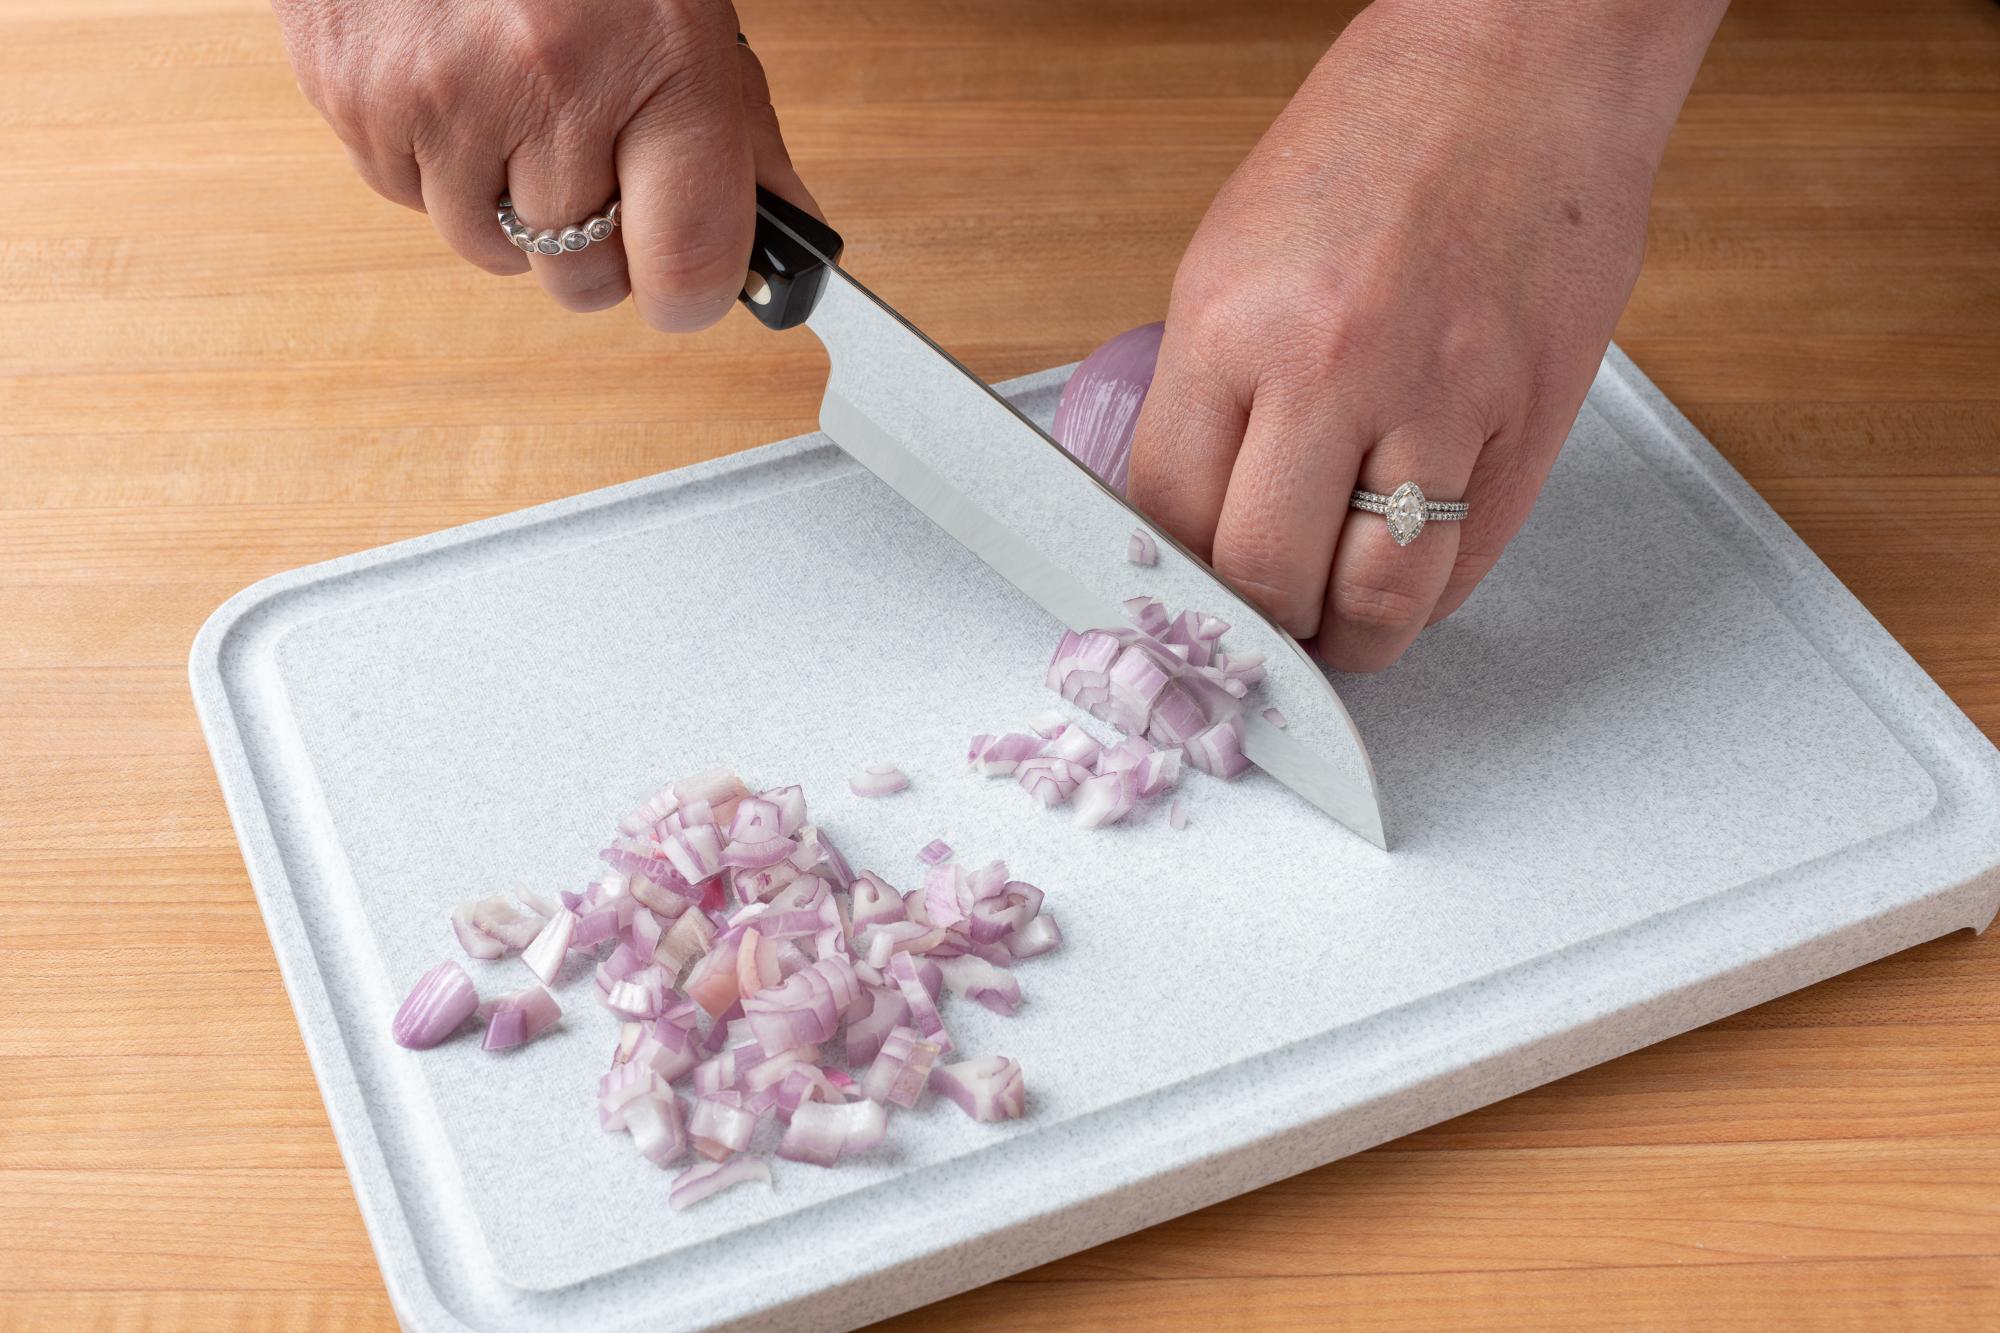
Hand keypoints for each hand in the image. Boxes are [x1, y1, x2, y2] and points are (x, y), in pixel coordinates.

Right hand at [273, 0, 815, 327]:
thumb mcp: (686, 10)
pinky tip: (454, 85)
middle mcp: (548, 81)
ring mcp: (441, 95)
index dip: (691, 293)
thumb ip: (739, 132)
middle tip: (595, 175)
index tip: (688, 287)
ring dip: (509, 208)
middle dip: (596, 251)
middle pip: (582, 276)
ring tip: (517, 110)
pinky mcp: (355, 97)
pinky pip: (409, 198)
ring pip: (491, 248)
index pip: (688, 258)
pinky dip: (436, 165)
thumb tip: (788, 236)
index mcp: (656, 55)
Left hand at [1128, 0, 1725, 670]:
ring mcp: (1440, 399)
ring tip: (1335, 635)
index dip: (1169, 579)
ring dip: (1348, 642)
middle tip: (1259, 629)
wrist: (1522, 63)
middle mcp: (1331, 369)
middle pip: (1263, 576)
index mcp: (1233, 324)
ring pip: (1377, 599)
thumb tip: (1188, 512)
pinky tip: (1406, 579)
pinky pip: (1467, 562)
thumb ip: (1210, 390)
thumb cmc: (1378, 140)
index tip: (1180, 600)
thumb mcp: (1233, 254)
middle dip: (1255, 626)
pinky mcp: (1530, 418)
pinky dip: (1429, 595)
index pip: (1168, 513)